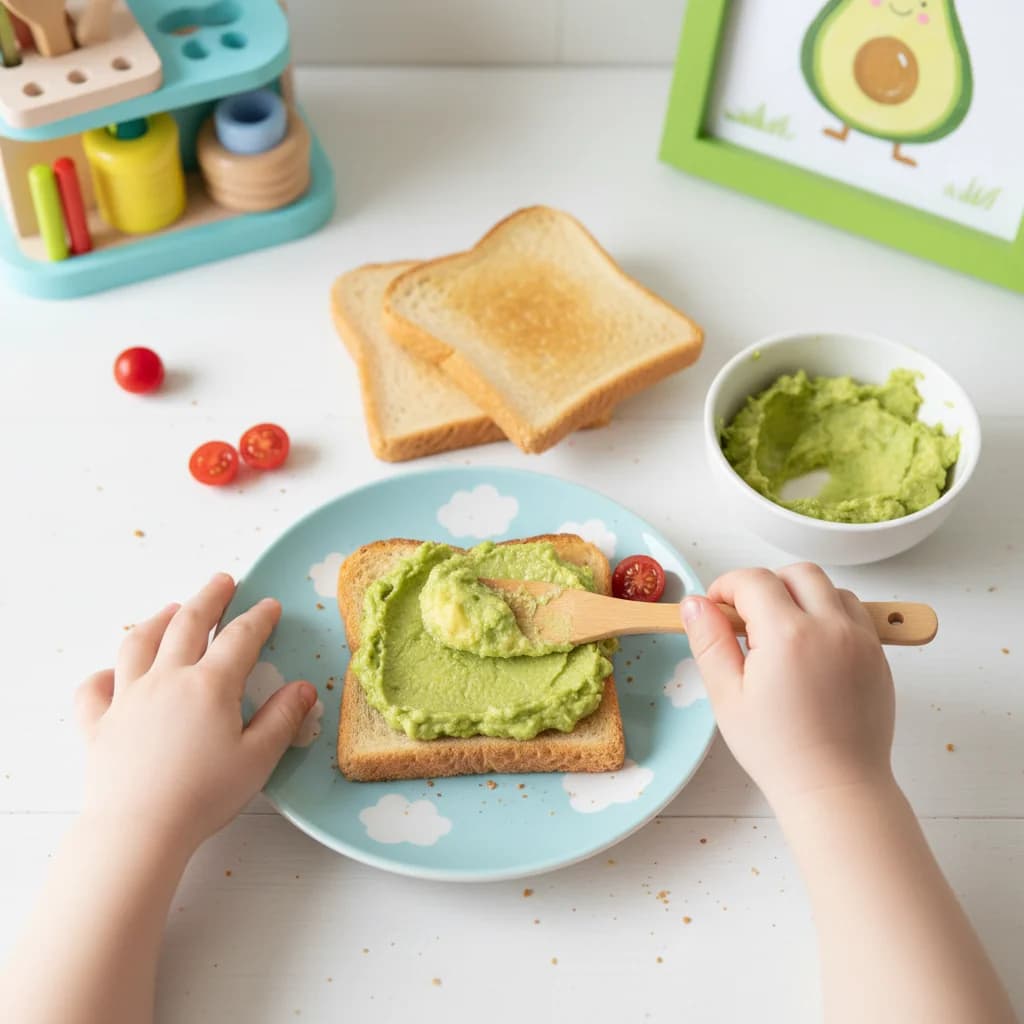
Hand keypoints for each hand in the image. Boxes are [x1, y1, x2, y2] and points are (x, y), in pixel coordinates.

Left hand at [75, 574, 317, 853]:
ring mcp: (127, 698)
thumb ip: (282, 718)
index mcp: (210, 685)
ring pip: (138, 643)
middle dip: (208, 598)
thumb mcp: (258, 758)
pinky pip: (94, 689)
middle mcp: (167, 679)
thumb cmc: (204, 796)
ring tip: (171, 609)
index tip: (270, 605)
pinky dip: (103, 675)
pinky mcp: (98, 724)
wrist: (138, 829)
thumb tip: (304, 688)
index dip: (258, 618)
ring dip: (157, 620)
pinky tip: (113, 673)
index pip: (240, 638)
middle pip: (187, 624)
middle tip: (222, 581)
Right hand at [682, 564, 894, 809]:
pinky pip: (855, 613)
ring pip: (830, 588)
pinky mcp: (878, 656)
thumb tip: (694, 603)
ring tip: (782, 635)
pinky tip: (811, 648)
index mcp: (787, 634)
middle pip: (796, 573)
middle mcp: (830, 627)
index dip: (726, 587)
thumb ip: (709, 641)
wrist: (837, 789)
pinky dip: (830, 615)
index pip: (753, 580)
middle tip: (748, 619)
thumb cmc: (778, 751)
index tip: (716, 609)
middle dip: (766, 584)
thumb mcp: (727, 696)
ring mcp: (861, 640)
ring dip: (802, 597)